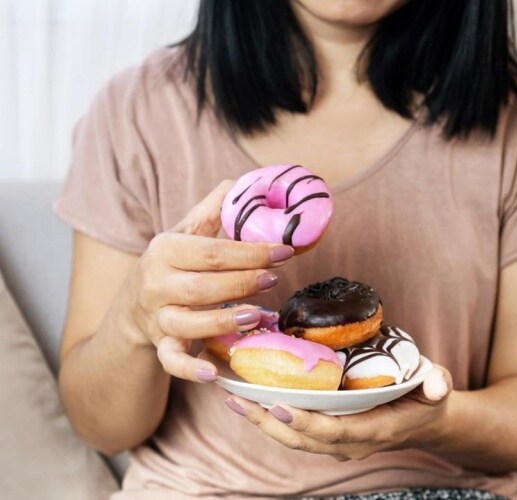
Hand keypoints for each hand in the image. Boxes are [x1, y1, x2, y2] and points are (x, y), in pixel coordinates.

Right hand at [118, 180, 294, 381]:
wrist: (133, 304)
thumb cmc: (170, 265)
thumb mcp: (184, 234)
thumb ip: (211, 212)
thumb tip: (240, 183)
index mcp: (164, 250)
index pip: (212, 252)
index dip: (250, 252)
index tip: (284, 251)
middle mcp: (156, 283)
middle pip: (204, 286)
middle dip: (243, 283)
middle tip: (274, 279)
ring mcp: (157, 317)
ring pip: (190, 321)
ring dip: (225, 321)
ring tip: (257, 316)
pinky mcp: (160, 344)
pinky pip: (171, 360)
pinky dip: (189, 369)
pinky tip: (212, 375)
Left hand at [224, 365, 452, 460]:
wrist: (423, 419)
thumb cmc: (426, 398)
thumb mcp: (437, 387)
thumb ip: (438, 383)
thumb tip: (438, 384)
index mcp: (374, 430)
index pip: (335, 433)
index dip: (307, 424)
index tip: (280, 408)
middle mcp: (351, 442)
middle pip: (303, 440)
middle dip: (269, 422)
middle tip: (239, 400)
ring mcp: (338, 440)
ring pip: (293, 438)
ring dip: (262, 420)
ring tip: (234, 398)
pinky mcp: (329, 432)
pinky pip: (295, 429)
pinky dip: (270, 417)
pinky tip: (250, 398)